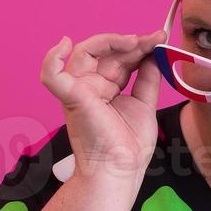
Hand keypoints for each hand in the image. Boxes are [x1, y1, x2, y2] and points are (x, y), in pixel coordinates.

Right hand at [39, 28, 165, 186]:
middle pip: (105, 53)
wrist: (121, 172)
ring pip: (85, 53)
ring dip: (110, 42)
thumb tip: (153, 54)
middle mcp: (90, 87)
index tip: (159, 38)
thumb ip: (147, 78)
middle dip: (131, 43)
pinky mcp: (71, 98)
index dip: (138, 46)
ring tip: (135, 40)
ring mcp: (78, 91)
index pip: (119, 58)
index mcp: (106, 89)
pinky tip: (64, 43)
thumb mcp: (144, 104)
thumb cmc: (128, 148)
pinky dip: (51, 59)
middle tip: (154, 38)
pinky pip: (51, 76)